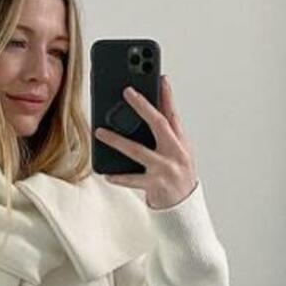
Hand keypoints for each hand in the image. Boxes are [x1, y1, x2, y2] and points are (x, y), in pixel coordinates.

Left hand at [94, 74, 197, 209]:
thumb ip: (163, 135)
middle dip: (143, 106)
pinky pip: (133, 179)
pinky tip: (106, 173)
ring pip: (138, 151)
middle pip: (158, 124)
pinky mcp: (157, 185)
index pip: (173, 113)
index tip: (160, 77)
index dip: (167, 95)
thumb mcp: (176, 152)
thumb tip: (142, 115)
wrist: (186, 208)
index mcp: (181, 142)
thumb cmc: (177, 176)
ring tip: (99, 132)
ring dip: (117, 140)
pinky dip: (119, 176)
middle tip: (127, 91)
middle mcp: (176, 152)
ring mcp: (166, 168)